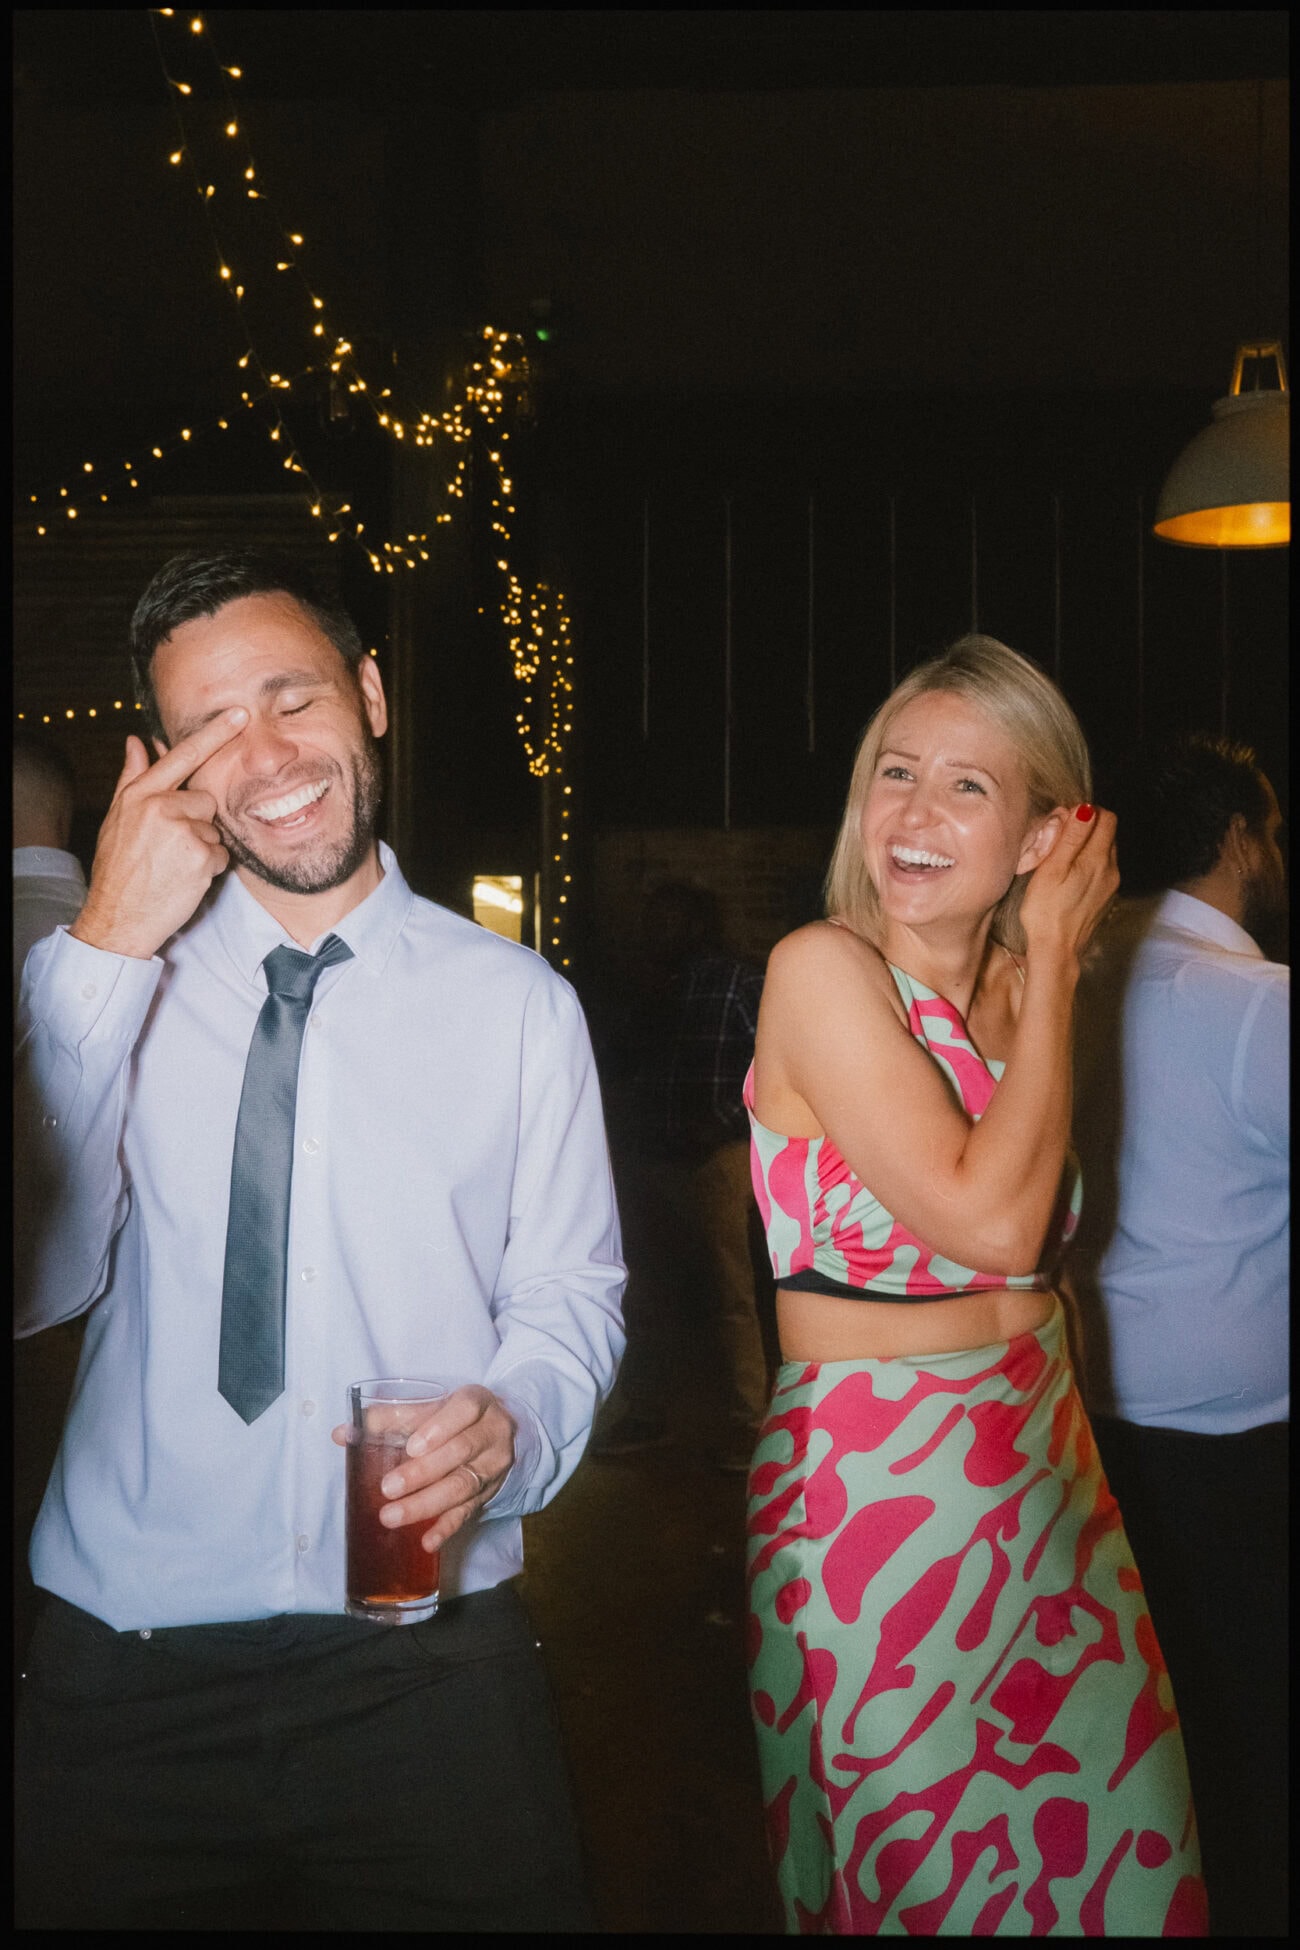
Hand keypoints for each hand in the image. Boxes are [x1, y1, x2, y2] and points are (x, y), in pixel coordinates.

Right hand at [69, 710, 247, 958]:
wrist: (118, 918)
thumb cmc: (119, 870)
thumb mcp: (117, 819)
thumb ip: (132, 779)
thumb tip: (135, 741)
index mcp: (140, 795)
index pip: (182, 756)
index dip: (214, 733)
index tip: (240, 714)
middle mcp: (160, 807)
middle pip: (205, 799)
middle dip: (196, 821)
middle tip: (170, 848)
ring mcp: (182, 831)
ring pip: (214, 829)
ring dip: (202, 848)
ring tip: (173, 865)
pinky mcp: (201, 856)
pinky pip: (222, 854)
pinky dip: (209, 868)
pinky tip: (184, 878)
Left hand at [329, 1384, 515, 1555]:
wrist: (493, 1433)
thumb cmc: (453, 1418)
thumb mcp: (428, 1409)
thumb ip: (387, 1418)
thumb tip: (342, 1433)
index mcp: (477, 1402)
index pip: (465, 1409)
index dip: (440, 1427)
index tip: (412, 1446)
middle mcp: (492, 1433)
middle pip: (460, 1451)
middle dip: (422, 1472)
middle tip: (388, 1488)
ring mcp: (493, 1465)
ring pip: (463, 1485)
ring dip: (426, 1504)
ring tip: (392, 1516)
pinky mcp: (489, 1492)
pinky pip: (468, 1512)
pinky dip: (446, 1528)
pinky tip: (427, 1541)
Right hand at [1019, 803, 1119, 969]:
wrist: (1057, 951)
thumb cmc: (1046, 910)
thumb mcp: (1052, 868)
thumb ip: (1070, 837)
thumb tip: (1085, 809)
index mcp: (1098, 858)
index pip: (1107, 817)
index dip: (1088, 812)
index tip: (1067, 821)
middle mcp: (1112, 869)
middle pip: (1109, 833)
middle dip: (1089, 827)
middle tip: (1062, 838)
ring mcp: (1112, 885)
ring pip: (1107, 851)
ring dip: (1089, 846)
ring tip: (1064, 858)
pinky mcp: (1107, 898)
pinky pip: (1104, 870)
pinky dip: (1091, 864)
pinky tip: (1071, 877)